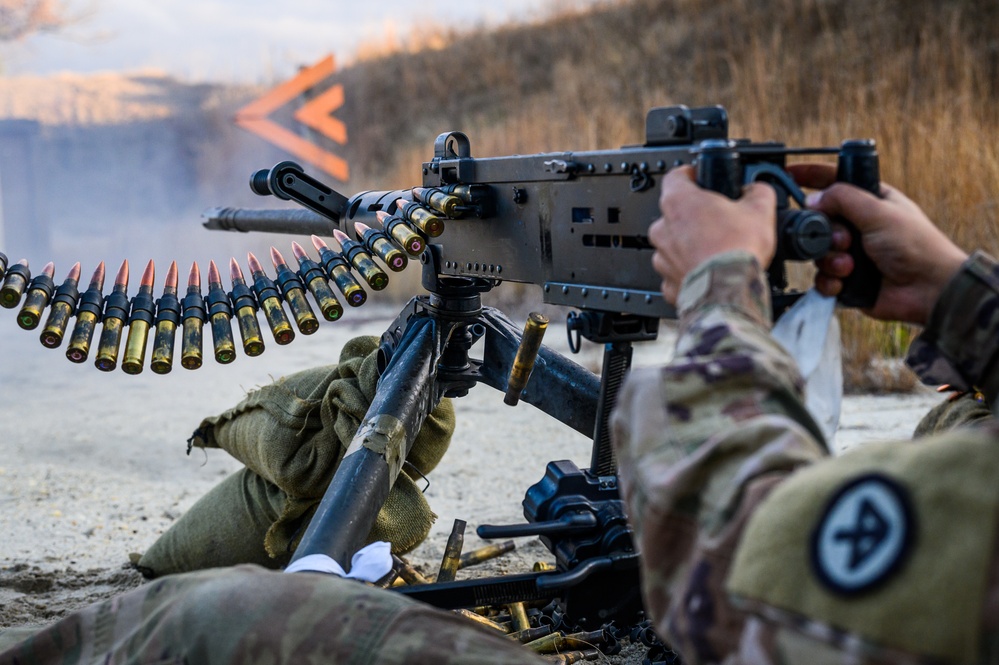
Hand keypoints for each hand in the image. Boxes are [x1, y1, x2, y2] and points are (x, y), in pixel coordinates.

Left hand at [650, 166, 776, 303]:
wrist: (729, 291)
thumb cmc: (737, 251)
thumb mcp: (760, 208)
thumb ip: (757, 191)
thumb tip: (757, 189)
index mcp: (678, 202)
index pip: (675, 176)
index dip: (690, 175)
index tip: (699, 178)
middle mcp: (663, 229)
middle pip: (674, 213)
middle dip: (694, 215)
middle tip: (717, 221)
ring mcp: (662, 258)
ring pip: (673, 245)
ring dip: (689, 245)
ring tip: (714, 250)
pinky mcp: (668, 283)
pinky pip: (676, 272)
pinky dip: (689, 271)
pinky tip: (708, 271)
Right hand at [789, 164, 967, 324]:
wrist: (928, 289)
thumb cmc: (916, 246)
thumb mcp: (878, 211)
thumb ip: (843, 199)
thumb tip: (812, 199)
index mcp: (870, 202)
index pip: (834, 181)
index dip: (811, 177)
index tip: (790, 173)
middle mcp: (858, 226)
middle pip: (820, 221)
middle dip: (827, 234)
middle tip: (845, 240)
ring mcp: (852, 254)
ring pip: (818, 252)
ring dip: (831, 260)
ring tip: (850, 266)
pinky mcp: (847, 280)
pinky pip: (822, 277)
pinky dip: (830, 280)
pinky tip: (845, 282)